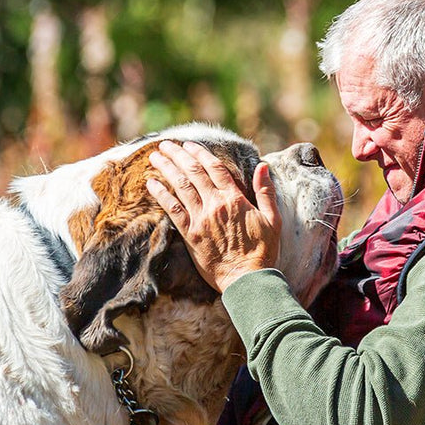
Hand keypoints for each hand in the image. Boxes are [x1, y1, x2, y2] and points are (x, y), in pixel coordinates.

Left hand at [146, 140, 281, 292]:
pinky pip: (172, 209)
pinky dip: (161, 194)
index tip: (189, 144)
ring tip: (155, 156)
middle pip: (193, 172)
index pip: (214, 168)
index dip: (200, 153)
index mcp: (235, 199)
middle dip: (177, 155)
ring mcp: (201, 219)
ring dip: (166, 168)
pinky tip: (151, 183)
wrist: (248, 279)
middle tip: (165, 144)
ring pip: (180, 186)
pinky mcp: (190, 235)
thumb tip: (264, 166)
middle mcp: (215, 205)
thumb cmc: (263, 251)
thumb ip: (266, 191)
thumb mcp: (273, 219)